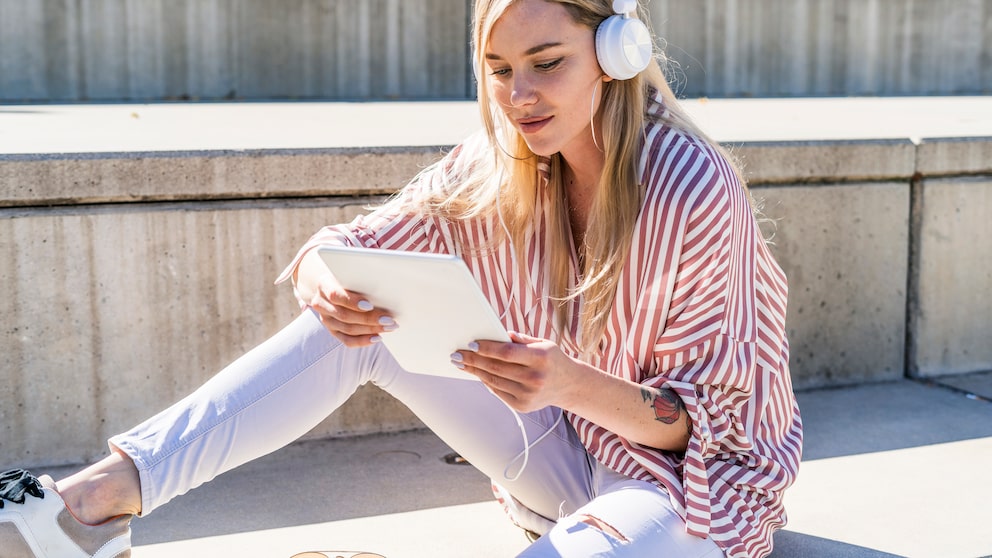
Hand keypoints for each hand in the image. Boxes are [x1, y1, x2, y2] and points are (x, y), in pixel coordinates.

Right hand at [308, 272, 396, 346]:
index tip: (370, 305)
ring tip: (389, 327)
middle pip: (344, 315)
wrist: (337, 285)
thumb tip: (385, 291)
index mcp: (324, 285)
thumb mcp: (352, 274)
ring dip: (371, 329)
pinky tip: (377, 337)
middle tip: (389, 319)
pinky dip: (363, 340)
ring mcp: (325, 319)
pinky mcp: (332, 330)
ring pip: (348, 329)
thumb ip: (361, 281)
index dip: (352, 302)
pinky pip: (347, 340)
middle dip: (369, 318)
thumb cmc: (350, 277)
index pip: (335, 295)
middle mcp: (320, 303)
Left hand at [452, 331, 576, 412]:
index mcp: (541, 358)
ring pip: (494, 381)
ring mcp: (529, 395)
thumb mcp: (543, 343)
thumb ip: (521, 339)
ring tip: (461, 364)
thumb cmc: (552, 359)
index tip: (470, 344)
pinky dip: (486, 382)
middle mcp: (535, 378)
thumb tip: (497, 334)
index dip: (487, 348)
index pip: (507, 353)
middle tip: (456, 355)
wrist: (569, 385)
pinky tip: (477, 373)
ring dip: (475, 372)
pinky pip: (498, 391)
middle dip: (473, 360)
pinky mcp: (523, 406)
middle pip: (496, 368)